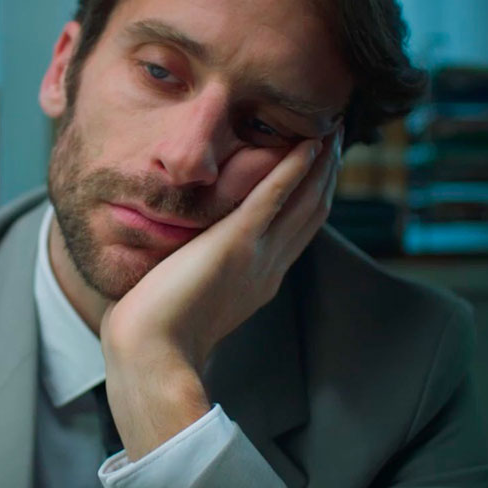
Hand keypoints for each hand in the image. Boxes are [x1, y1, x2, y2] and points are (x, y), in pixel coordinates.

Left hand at [100, 130, 341, 458]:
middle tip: (337, 140)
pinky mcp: (236, 243)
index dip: (312, 199)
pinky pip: (273, 198)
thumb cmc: (154, 335)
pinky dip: (293, 170)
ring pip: (303, 202)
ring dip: (320, 166)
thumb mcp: (188, 299)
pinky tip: (307, 145)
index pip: (296, 233)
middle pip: (310, 214)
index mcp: (258, 282)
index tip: (319, 170)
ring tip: (331, 132)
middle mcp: (267, 268)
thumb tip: (186, 268)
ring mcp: (256, 256)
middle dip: (326, 176)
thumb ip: (199, 279)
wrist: (150, 355)